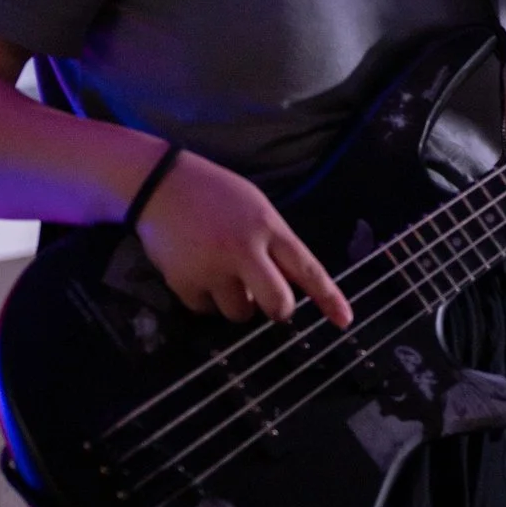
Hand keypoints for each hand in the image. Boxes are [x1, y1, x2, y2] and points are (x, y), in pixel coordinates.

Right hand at [137, 149, 351, 327]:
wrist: (161, 185)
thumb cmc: (216, 195)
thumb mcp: (257, 208)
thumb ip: (274, 244)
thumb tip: (289, 284)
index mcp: (269, 228)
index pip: (308, 269)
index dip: (329, 297)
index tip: (344, 320)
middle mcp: (245, 250)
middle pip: (277, 304)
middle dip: (277, 310)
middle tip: (268, 301)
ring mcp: (213, 269)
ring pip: (240, 313)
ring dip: (237, 303)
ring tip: (223, 274)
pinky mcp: (184, 283)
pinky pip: (206, 310)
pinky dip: (206, 299)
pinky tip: (199, 272)